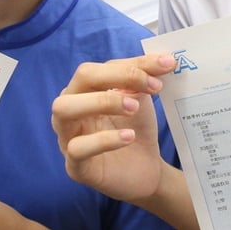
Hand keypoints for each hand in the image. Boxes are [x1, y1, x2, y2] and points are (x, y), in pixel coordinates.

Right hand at [51, 53, 175, 202]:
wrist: (145, 170)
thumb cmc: (135, 128)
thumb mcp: (141, 99)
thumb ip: (144, 79)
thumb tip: (163, 60)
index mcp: (82, 89)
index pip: (100, 66)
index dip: (132, 64)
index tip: (165, 65)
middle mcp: (69, 108)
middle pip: (80, 78)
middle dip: (116, 76)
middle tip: (151, 86)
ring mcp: (67, 137)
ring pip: (65, 109)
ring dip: (102, 102)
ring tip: (134, 107)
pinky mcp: (74, 165)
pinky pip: (78, 148)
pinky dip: (104, 140)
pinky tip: (129, 136)